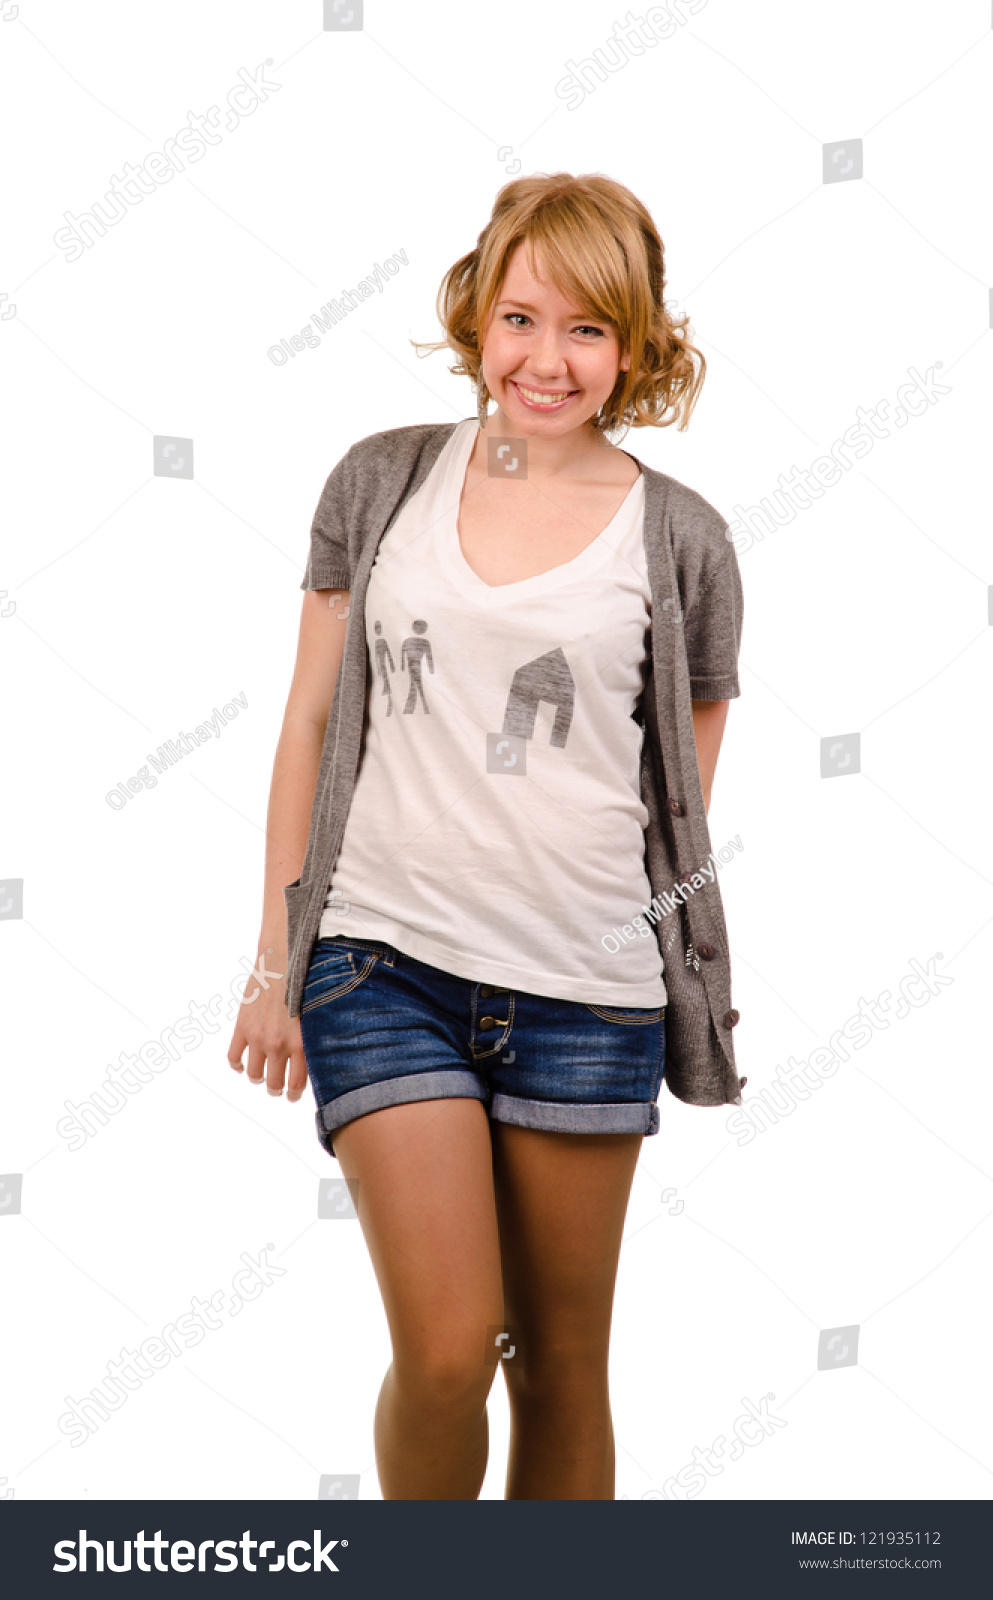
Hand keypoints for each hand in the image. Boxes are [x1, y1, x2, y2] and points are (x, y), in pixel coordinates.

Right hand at [227, 948, 307, 1100]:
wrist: (283, 958)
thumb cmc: (307, 984)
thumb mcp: (318, 1015)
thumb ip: (314, 1040)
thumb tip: (320, 1061)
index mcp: (302, 1043)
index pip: (297, 1084)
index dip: (294, 1094)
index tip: (293, 1095)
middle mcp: (279, 1044)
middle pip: (274, 1084)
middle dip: (276, 1089)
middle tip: (278, 1087)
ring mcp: (258, 1037)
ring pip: (254, 1075)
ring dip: (257, 1078)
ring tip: (261, 1075)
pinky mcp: (242, 1026)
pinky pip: (233, 1057)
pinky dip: (237, 1065)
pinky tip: (242, 1064)